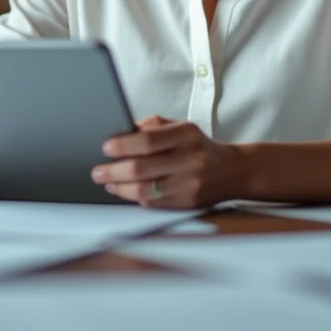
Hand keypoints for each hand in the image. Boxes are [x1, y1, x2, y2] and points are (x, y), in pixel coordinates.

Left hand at [90, 116, 242, 207]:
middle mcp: (189, 159)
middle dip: (113, 171)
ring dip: (120, 188)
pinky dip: (134, 197)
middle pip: (141, 169)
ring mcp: (189, 184)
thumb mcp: (180, 127)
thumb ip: (152, 127)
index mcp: (186, 135)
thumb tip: (121, 133)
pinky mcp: (188, 203)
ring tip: (107, 182)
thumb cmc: (198, 146)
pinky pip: (154, 203)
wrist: (233, 171)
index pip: (147, 141)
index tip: (105, 147)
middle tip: (97, 171)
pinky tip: (124, 191)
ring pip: (145, 191)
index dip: (122, 145)